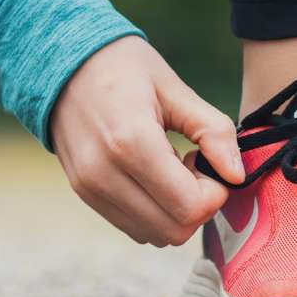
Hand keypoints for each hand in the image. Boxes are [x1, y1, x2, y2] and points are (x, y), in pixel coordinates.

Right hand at [50, 36, 243, 244]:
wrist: (60, 60)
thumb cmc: (124, 67)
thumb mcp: (175, 89)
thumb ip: (213, 131)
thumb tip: (237, 175)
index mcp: (132, 143)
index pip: (190, 207)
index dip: (214, 192)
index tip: (206, 159)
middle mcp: (105, 174)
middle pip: (175, 231)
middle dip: (198, 205)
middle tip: (193, 165)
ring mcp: (89, 188)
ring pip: (154, 236)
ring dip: (175, 211)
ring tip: (171, 168)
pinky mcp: (84, 193)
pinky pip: (133, 226)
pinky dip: (154, 212)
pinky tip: (152, 175)